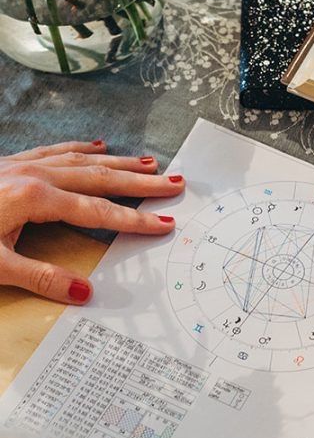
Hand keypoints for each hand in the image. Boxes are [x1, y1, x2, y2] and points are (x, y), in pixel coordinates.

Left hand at [0, 140, 184, 304]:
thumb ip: (40, 278)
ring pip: (84, 161)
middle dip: (141, 182)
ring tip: (149, 163)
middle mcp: (35, 175)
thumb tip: (83, 292)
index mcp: (34, 198)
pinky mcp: (13, 163)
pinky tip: (98, 146)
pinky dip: (82, 149)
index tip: (163, 223)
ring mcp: (24, 165)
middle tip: (174, 183)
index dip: (134, 219)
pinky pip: (56, 150)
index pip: (98, 211)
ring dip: (120, 163)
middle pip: (101, 178)